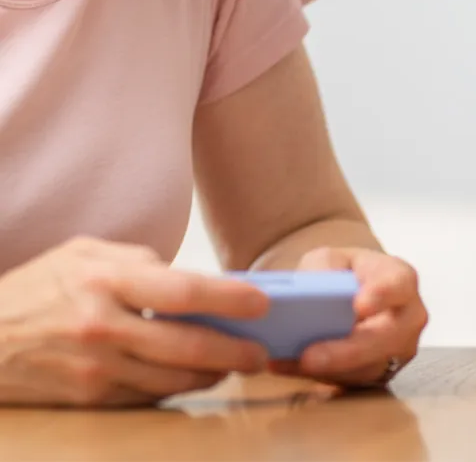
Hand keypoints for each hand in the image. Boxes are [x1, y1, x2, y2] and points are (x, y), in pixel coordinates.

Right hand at [0, 236, 271, 405]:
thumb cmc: (39, 286)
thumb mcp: (85, 253)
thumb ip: (139, 262)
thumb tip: (189, 280)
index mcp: (106, 279)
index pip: (181, 289)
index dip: (227, 298)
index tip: (262, 303)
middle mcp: (103, 326)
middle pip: (184, 344)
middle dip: (232, 350)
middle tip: (261, 352)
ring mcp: (94, 367)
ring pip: (170, 379)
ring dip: (210, 375)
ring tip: (234, 365)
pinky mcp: (87, 397)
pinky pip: (144, 397)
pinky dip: (175, 390)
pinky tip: (194, 379)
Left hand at [271, 247, 426, 387]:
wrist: (344, 300)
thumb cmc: (343, 274)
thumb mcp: (331, 258)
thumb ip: (325, 266)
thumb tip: (316, 286)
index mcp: (401, 280)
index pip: (399, 285)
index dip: (381, 295)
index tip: (358, 305)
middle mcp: (407, 318)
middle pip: (387, 338)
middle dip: (348, 351)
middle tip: (310, 356)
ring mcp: (397, 351)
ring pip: (368, 368)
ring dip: (330, 370)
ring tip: (294, 363)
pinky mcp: (377, 375)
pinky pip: (351, 383)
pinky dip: (318, 377)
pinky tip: (291, 367)